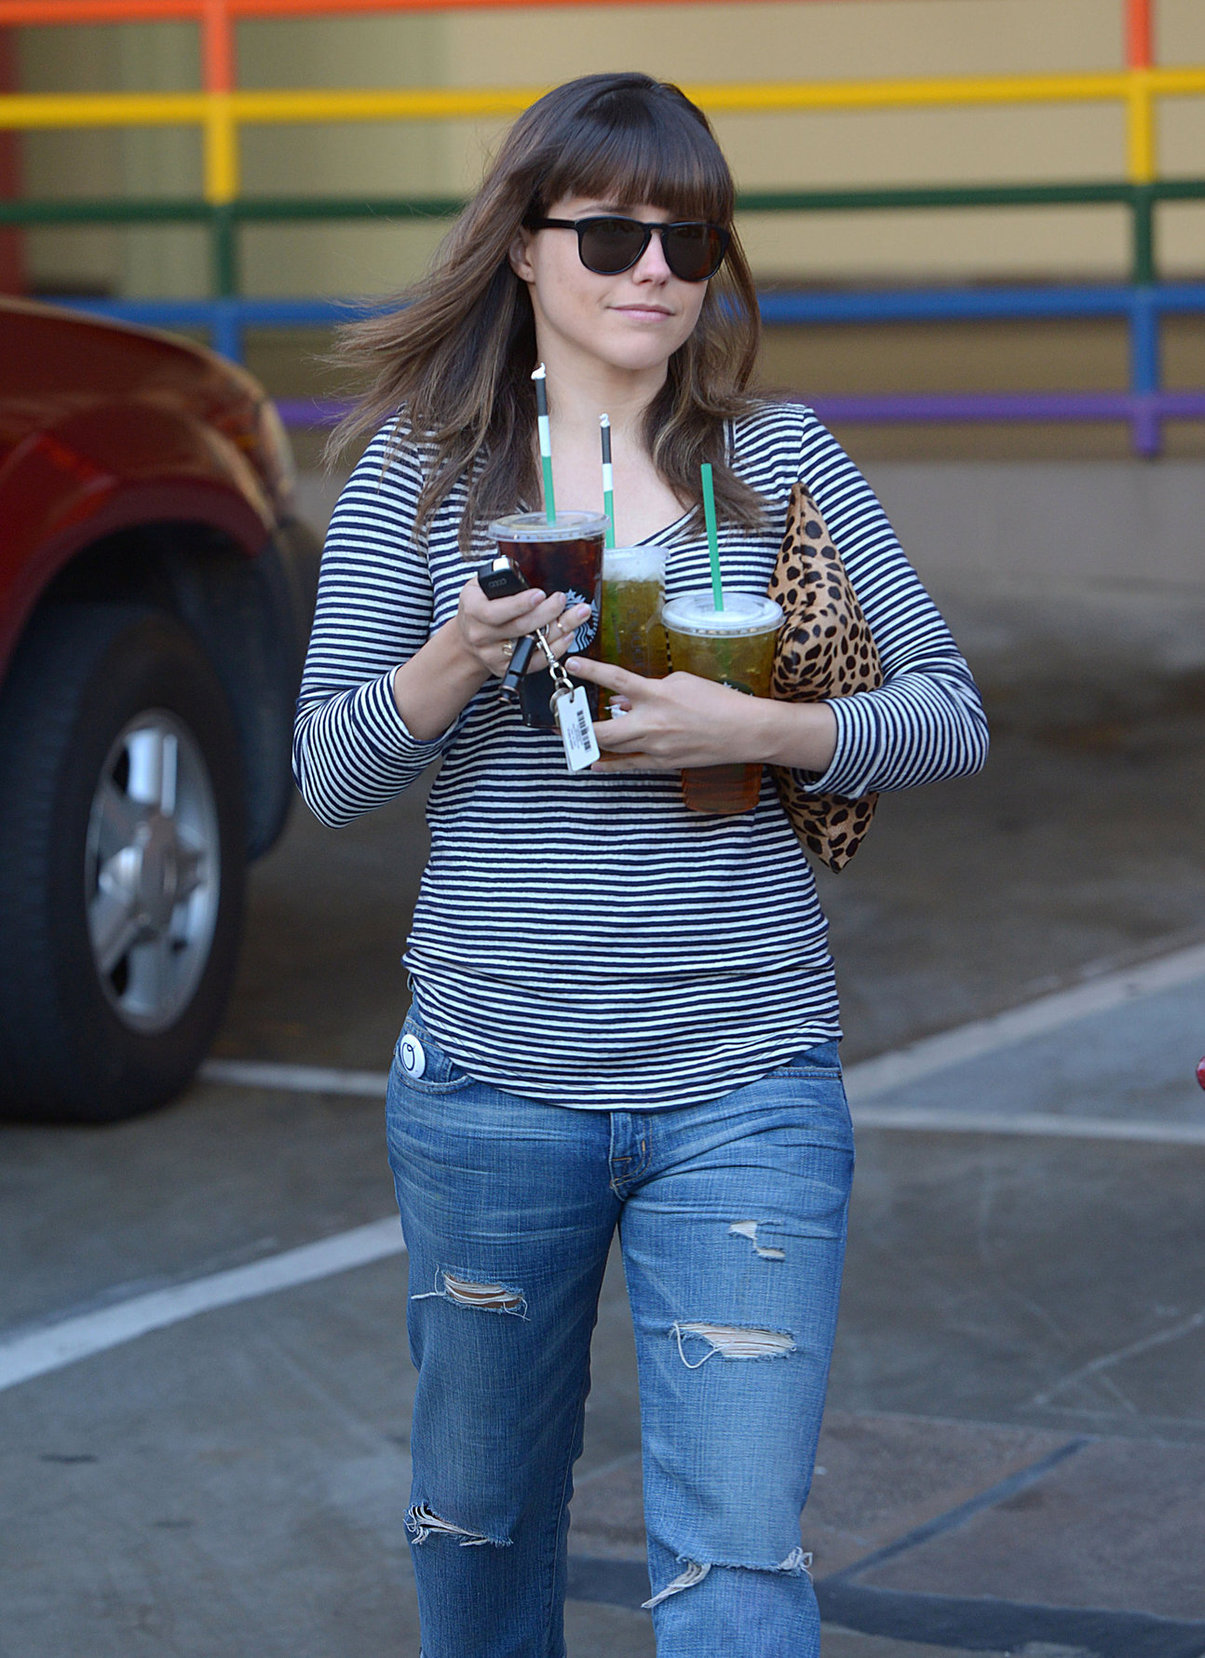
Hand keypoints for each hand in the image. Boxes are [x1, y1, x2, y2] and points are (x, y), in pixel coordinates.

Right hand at [457, 582, 592, 679]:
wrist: (467, 640)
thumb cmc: (479, 606)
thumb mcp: (479, 587)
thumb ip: (499, 580)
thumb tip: (528, 573)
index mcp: (473, 611)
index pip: (496, 611)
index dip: (520, 604)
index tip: (540, 594)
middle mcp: (481, 636)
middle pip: (519, 628)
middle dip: (547, 613)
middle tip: (563, 600)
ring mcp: (493, 655)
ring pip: (531, 645)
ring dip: (559, 630)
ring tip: (578, 614)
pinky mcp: (505, 669)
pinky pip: (535, 662)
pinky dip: (555, 649)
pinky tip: (567, 635)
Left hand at [566, 657, 839, 773]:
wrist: (744, 730)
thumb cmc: (716, 701)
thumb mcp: (682, 682)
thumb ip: (648, 690)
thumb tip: (622, 701)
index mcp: (657, 694)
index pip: (616, 680)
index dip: (591, 670)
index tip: (571, 664)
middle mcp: (651, 722)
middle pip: (602, 728)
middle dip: (577, 725)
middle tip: (561, 719)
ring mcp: (655, 746)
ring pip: (611, 749)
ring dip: (589, 744)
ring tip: (572, 739)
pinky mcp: (662, 763)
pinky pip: (628, 766)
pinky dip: (609, 764)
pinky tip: (593, 763)